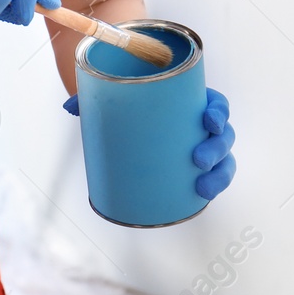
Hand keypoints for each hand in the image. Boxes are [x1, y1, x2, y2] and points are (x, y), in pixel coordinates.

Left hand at [64, 86, 236, 200]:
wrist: (132, 121)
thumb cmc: (130, 104)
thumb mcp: (116, 98)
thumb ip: (94, 98)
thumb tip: (70, 108)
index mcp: (193, 100)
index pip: (216, 103)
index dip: (218, 111)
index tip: (208, 119)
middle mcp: (203, 123)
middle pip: (223, 134)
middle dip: (217, 148)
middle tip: (197, 159)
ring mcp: (203, 146)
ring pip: (223, 159)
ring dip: (220, 173)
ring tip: (203, 186)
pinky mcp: (197, 167)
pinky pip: (214, 176)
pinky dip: (214, 186)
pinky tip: (203, 196)